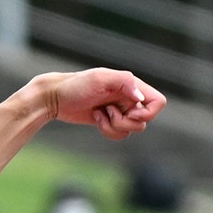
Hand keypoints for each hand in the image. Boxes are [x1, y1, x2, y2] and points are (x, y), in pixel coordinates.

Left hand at [39, 69, 165, 140]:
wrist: (55, 97)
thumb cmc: (76, 85)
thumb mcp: (99, 78)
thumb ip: (124, 82)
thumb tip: (140, 97)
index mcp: (132, 86)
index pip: (158, 102)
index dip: (147, 113)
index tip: (128, 111)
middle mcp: (129, 98)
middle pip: (143, 121)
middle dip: (123, 122)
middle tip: (106, 111)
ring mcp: (120, 111)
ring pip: (131, 130)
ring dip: (113, 127)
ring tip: (99, 113)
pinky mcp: (109, 121)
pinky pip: (119, 134)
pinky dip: (108, 130)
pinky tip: (96, 117)